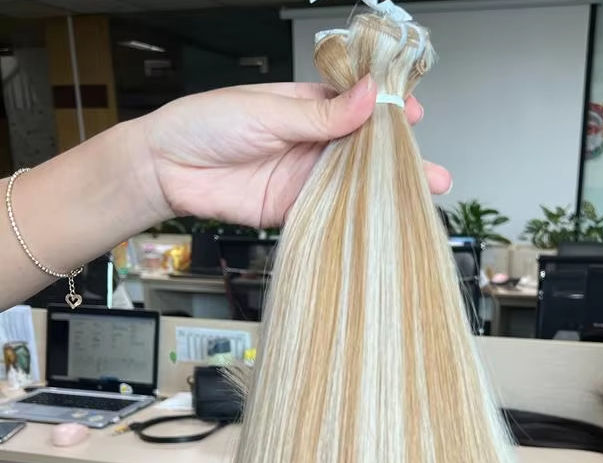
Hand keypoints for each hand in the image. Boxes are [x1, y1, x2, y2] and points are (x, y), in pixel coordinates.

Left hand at [141, 77, 451, 227]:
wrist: (167, 169)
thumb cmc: (206, 124)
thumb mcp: (266, 112)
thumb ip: (319, 114)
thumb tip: (367, 97)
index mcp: (308, 106)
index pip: (358, 106)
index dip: (388, 111)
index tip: (415, 117)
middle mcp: (313, 141)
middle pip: (365, 151)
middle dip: (399, 161)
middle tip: (432, 175)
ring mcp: (306, 177)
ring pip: (354, 184)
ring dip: (384, 193)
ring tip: (419, 201)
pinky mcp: (295, 208)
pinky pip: (331, 212)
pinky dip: (354, 218)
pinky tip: (379, 223)